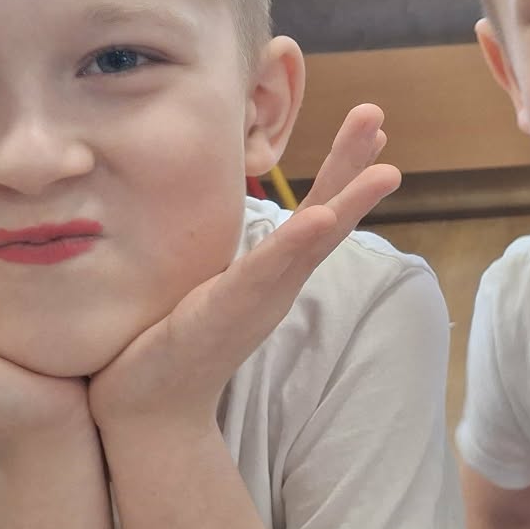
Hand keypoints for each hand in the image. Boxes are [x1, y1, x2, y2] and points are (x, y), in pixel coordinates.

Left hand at [87, 105, 400, 430]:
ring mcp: (257, 299)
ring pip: (312, 241)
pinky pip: (267, 272)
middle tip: (379, 116)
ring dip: (348, 201)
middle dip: (354, 166)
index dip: (341, 168)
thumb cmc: (162, 347)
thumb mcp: (193, 284)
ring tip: (386, 168)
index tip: (370, 125)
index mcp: (269, 273)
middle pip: (326, 216)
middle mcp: (275, 285)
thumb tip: (194, 206)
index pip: (315, 210)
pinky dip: (297, 244)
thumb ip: (210, 251)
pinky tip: (320, 218)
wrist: (143, 412)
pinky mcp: (227, 312)